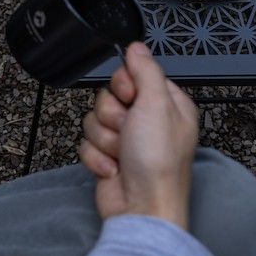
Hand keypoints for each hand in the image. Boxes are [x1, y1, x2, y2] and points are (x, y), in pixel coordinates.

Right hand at [77, 43, 199, 229]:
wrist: (142, 209)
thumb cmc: (158, 163)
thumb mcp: (157, 105)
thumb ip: (145, 71)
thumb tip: (137, 47)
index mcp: (168, 104)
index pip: (135, 74)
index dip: (127, 86)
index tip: (132, 99)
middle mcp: (149, 121)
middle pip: (110, 96)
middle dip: (112, 115)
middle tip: (128, 131)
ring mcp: (128, 140)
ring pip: (95, 119)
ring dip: (105, 139)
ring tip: (122, 155)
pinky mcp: (109, 157)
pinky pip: (88, 143)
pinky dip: (97, 158)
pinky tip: (114, 170)